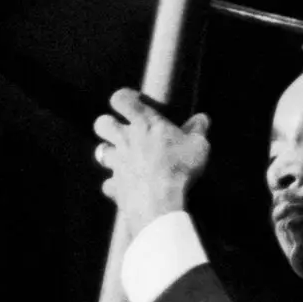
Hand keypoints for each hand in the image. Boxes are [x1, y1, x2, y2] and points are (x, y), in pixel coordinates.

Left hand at [92, 88, 211, 235]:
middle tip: (123, 132)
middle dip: (108, 126)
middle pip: (101, 123)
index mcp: (144, 123)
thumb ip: (198, 130)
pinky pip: (108, 184)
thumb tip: (202, 119)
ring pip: (100, 152)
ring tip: (125, 160)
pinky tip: (128, 188)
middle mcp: (124, 140)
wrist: (160, 202)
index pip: (121, 98)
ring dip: (110, 154)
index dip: (124, 99)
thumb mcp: (198, 146)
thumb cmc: (179, 168)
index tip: (133, 103)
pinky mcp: (114, 187)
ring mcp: (116, 164)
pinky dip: (116, 186)